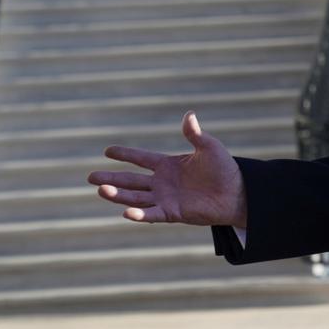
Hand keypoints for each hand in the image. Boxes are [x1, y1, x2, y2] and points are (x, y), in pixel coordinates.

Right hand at [87, 112, 247, 226]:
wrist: (237, 193)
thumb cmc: (224, 169)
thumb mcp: (209, 148)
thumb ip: (195, 134)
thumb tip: (189, 115)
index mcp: (168, 165)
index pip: (141, 158)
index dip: (125, 154)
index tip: (107, 150)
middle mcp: (162, 182)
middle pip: (131, 180)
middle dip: (111, 178)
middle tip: (90, 177)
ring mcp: (165, 198)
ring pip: (135, 197)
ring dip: (118, 194)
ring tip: (100, 189)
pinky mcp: (172, 213)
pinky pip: (152, 214)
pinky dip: (139, 214)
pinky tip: (126, 211)